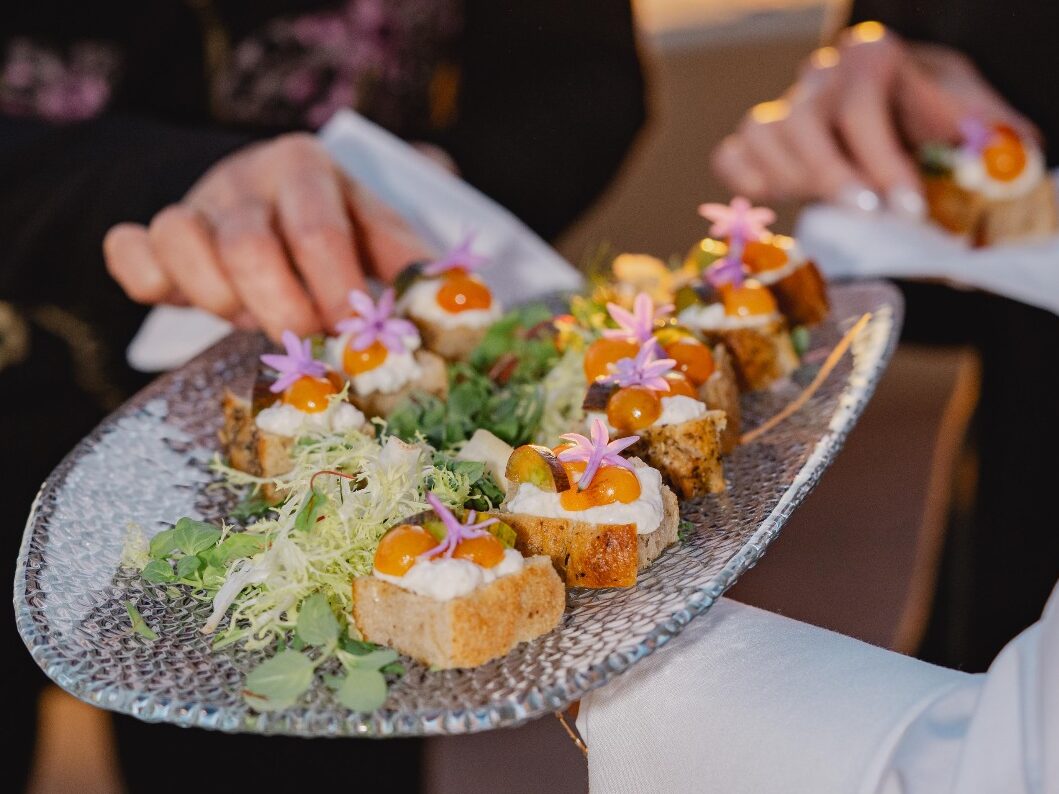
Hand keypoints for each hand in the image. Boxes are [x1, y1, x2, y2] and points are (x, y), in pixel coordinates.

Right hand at [104, 133, 431, 339]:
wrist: (266, 198)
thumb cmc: (332, 226)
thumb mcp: (376, 227)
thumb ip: (408, 254)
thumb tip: (461, 294)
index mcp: (309, 167)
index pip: (320, 231)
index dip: (335, 291)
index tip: (352, 332)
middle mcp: (246, 178)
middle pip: (248, 246)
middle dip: (282, 309)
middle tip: (305, 338)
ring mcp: (195, 203)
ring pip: (182, 244)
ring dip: (221, 301)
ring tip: (253, 320)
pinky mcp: (154, 234)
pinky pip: (130, 253)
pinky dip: (150, 281)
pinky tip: (187, 300)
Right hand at [711, 22, 1038, 215]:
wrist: (909, 120)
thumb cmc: (941, 122)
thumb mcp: (975, 117)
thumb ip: (982, 133)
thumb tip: (986, 164)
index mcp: (871, 56)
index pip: (862, 98)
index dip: (881, 156)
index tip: (906, 205)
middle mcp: (820, 75)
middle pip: (803, 119)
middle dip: (832, 174)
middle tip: (865, 213)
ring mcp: (786, 105)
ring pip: (760, 132)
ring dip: (790, 178)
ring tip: (829, 208)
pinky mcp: (761, 140)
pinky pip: (731, 154)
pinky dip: (744, 179)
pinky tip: (774, 198)